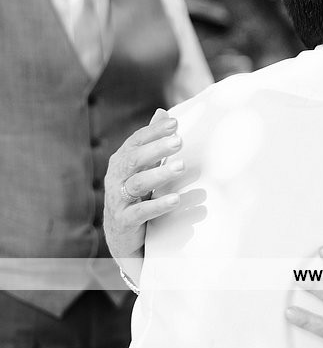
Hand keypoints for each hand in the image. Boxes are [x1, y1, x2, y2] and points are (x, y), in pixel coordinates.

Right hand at [103, 109, 183, 279]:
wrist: (123, 235)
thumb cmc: (137, 193)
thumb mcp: (143, 166)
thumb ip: (152, 141)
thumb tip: (162, 112)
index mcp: (121, 162)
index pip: (136, 142)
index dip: (154, 132)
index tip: (175, 123)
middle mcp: (116, 178)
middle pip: (134, 160)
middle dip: (156, 149)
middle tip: (179, 141)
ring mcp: (118, 200)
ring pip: (137, 184)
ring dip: (160, 174)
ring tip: (181, 166)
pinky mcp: (125, 221)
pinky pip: (140, 212)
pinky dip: (158, 205)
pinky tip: (176, 200)